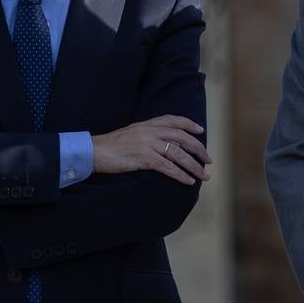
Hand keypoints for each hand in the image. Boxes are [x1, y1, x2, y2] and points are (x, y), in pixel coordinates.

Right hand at [92, 115, 210, 185]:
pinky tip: (188, 181)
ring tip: (203, 176)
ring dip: (194, 166)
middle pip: (183, 138)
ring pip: (178, 154)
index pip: (175, 120)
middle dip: (199, 150)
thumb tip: (165, 141)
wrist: (94, 151)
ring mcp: (148, 144)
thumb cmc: (112, 145)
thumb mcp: (133, 133)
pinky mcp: (144, 158)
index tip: (200, 131)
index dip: (190, 125)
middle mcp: (151, 131)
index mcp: (149, 124)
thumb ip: (148, 133)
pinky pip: (168, 167)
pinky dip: (180, 175)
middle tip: (208, 160)